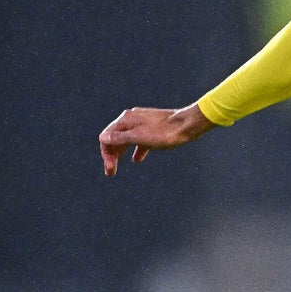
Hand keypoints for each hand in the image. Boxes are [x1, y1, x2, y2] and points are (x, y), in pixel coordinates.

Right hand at [98, 104, 213, 175]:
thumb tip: (103, 138)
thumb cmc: (164, 133)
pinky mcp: (152, 127)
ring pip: (126, 139)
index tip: (110, 169)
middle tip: (110, 172)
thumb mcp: (140, 138)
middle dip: (111, 155)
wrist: (187, 125)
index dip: (106, 154)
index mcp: (125, 119)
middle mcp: (131, 118)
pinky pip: (139, 140)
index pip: (107, 137)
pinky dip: (136, 150)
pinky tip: (136, 160)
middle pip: (115, 138)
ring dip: (121, 153)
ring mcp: (142, 122)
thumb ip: (120, 138)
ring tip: (117, 167)